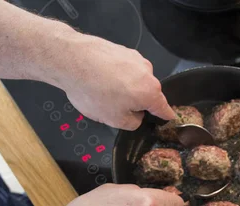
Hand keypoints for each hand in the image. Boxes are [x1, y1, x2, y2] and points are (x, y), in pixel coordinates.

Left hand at [53, 32, 175, 129]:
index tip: (167, 119)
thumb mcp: (115, 121)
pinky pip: (124, 68)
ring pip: (136, 80)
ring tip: (103, 91)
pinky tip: (99, 78)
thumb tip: (136, 115)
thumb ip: (133, 122)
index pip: (164, 108)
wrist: (72, 60)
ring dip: (125, 87)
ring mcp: (135, 58)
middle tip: (115, 108)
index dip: (165, 117)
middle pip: (148, 93)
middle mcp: (148, 73)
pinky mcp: (122, 49)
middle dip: (137, 101)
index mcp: (151, 93)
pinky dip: (115, 75)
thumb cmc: (94, 92)